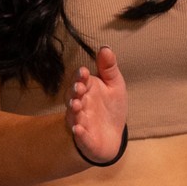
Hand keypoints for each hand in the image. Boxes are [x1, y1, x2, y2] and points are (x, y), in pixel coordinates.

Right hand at [65, 46, 127, 165]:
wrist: (113, 136)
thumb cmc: (111, 108)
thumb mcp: (114, 85)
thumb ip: (109, 68)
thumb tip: (105, 47)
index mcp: (87, 89)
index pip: (79, 80)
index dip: (79, 76)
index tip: (84, 72)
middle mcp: (80, 104)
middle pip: (72, 96)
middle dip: (74, 91)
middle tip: (79, 88)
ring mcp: (80, 121)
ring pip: (73, 115)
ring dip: (73, 110)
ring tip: (76, 105)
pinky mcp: (85, 138)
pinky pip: (80, 135)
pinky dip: (79, 133)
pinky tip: (78, 130)